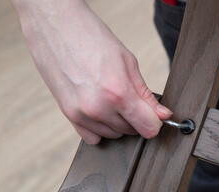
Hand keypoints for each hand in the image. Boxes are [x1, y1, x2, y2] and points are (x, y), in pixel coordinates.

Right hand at [13, 0, 171, 143]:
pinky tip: (99, 108)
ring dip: (118, 121)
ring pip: (113, 134)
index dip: (155, 122)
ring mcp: (81, 114)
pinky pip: (93, 137)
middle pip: (131, 131)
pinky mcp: (68, 115)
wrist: (56, 27)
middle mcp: (99, 108)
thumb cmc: (91, 38)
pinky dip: (100, 127)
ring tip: (110, 96)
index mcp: (118, 93)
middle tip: (128, 95)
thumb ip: (146, 95)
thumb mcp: (128, 62)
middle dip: (136, 117)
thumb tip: (163, 114)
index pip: (148, 128)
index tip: (154, 116)